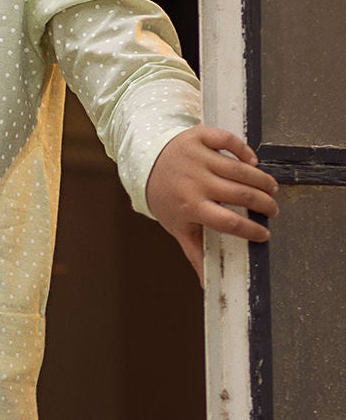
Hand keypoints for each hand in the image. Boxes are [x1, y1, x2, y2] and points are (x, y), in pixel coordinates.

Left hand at [144, 125, 278, 285]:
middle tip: (272, 210)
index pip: (228, 222)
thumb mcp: (176, 226)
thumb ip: (194, 252)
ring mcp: (198, 157)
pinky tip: (253, 162)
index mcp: (190, 206)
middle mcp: (196, 181)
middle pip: (241, 194)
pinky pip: (229, 141)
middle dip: (263, 203)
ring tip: (271, 189)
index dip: (250, 230)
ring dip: (261, 179)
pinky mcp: (200, 136)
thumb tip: (206, 283)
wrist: (145, 161)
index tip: (264, 235)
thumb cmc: (165, 197)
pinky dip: (245, 151)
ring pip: (240, 168)